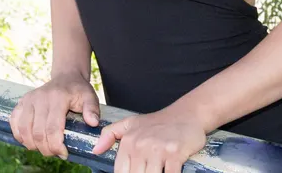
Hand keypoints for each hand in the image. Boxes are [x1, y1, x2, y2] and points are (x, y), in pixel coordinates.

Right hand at [9, 71, 100, 159]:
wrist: (66, 77)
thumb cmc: (78, 90)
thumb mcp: (89, 96)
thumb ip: (92, 109)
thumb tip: (93, 123)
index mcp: (57, 97)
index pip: (52, 128)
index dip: (56, 146)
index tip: (64, 154)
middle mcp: (40, 98)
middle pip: (37, 133)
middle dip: (46, 149)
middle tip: (55, 153)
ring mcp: (28, 99)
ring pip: (24, 130)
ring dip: (33, 145)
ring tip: (44, 148)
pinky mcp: (21, 102)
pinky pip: (14, 123)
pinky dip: (20, 136)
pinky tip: (31, 141)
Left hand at [91, 107, 206, 172]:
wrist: (186, 114)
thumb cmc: (157, 122)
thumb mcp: (131, 123)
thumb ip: (110, 134)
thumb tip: (95, 150)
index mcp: (129, 142)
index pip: (121, 172)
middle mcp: (141, 146)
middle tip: (148, 170)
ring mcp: (159, 150)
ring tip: (157, 170)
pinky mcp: (175, 153)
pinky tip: (168, 172)